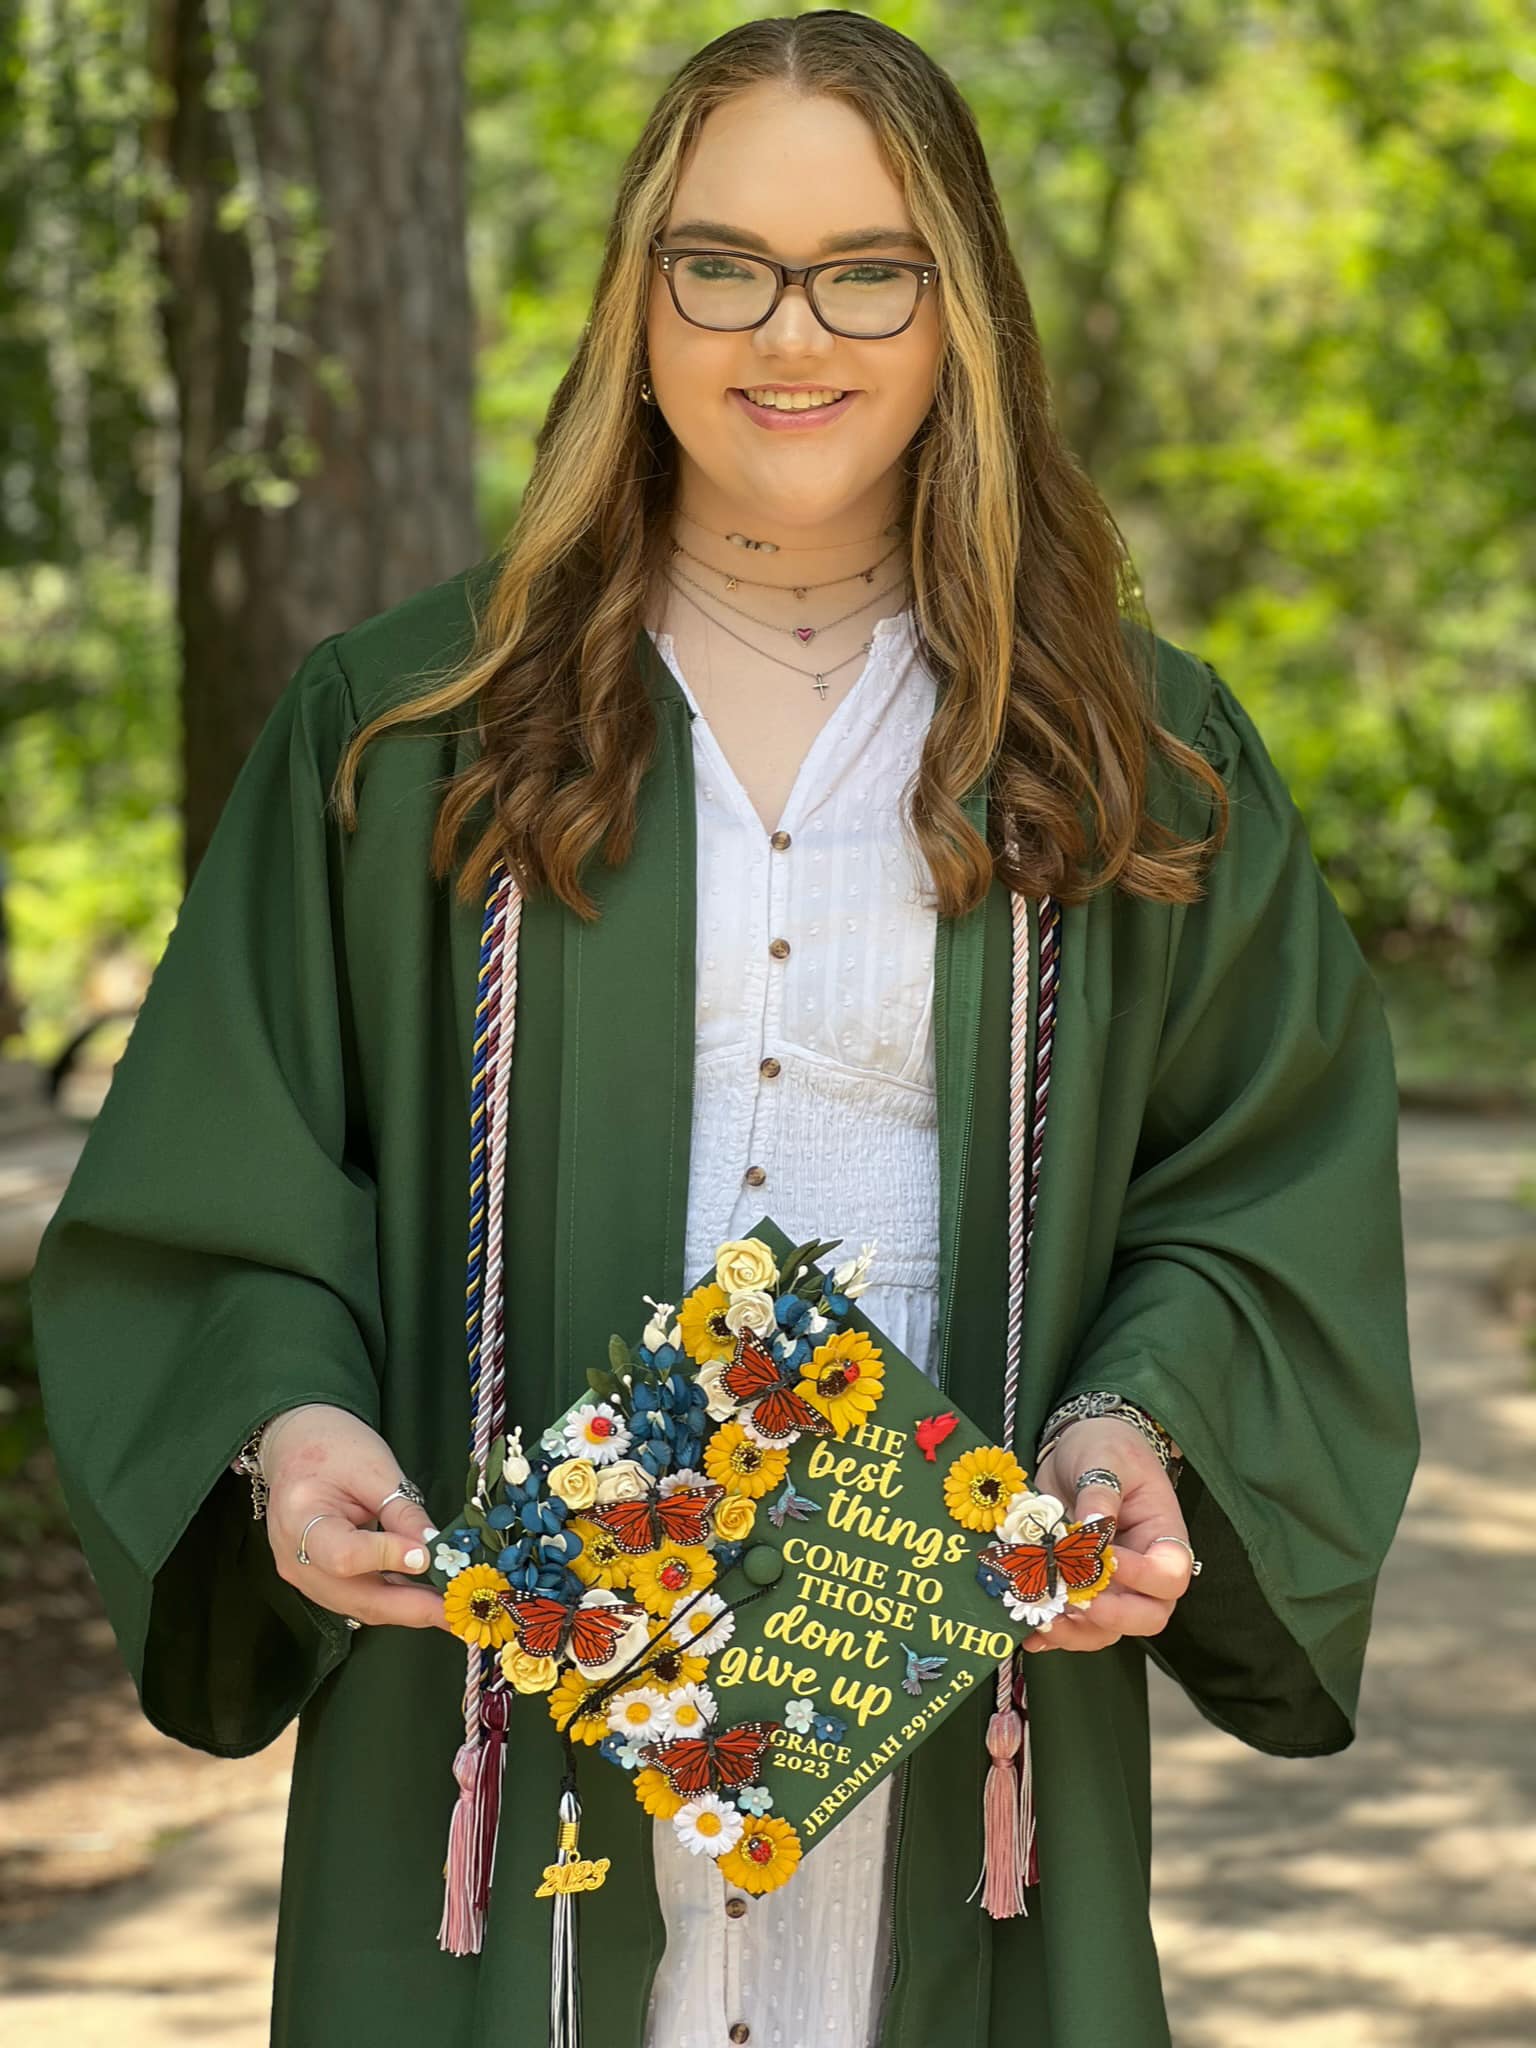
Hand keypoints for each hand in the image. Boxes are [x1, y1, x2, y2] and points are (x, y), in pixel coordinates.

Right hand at [261, 1403, 454, 1631]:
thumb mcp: (374, 1468)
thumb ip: (402, 1512)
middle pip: (355, 1596)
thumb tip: (436, 1550)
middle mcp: (294, 1559)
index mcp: (299, 1518)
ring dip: (408, 1610)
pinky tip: (427, 1599)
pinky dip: (394, 1600)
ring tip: (452, 1608)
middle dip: (411, 1607)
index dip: (387, 1558)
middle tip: (457, 1610)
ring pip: (360, 1605)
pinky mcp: (318, 1582)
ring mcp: (303, 1576)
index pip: (343, 1555)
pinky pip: (358, 1598)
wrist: (296, 1447)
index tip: (427, 1554)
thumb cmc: (333, 1446)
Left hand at [1021, 1417, 1192, 1654]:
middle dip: (1112, 1616)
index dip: (1143, 1577)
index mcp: (1162, 1535)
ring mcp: (1113, 1585)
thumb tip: (1090, 1529)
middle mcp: (1144, 1570)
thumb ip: (1100, 1492)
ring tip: (1041, 1619)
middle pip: (1149, 1616)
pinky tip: (1028, 1633)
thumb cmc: (1106, 1447)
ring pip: (1107, 1630)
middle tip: (1075, 1600)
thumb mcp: (1105, 1458)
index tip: (1107, 1560)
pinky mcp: (1081, 1590)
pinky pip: (1075, 1625)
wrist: (1081, 1449)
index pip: (1170, 1575)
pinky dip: (1053, 1634)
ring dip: (1075, 1631)